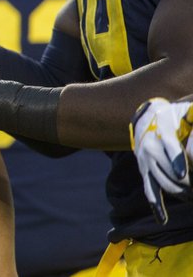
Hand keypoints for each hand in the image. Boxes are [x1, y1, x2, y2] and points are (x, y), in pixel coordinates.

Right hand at [130, 98, 192, 223]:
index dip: (177, 162)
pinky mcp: (145, 172)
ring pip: (163, 184)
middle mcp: (150, 149)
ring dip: (182, 194)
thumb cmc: (174, 116)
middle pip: (169, 172)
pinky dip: (156, 206)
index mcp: (161, 132)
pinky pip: (150, 190)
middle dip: (188, 184)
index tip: (184, 174)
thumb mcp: (185, 113)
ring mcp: (146, 162)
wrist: (147, 118)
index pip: (170, 148)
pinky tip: (163, 220)